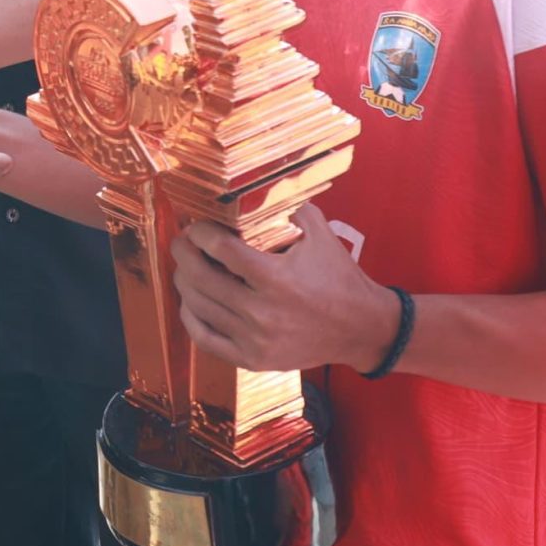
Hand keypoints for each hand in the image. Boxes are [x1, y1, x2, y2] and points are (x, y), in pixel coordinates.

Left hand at [170, 204, 399, 374]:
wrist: (362, 330)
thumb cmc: (340, 279)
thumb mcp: (321, 236)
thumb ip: (292, 207)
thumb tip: (262, 185)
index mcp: (277, 279)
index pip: (221, 250)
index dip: (200, 234)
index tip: (196, 226)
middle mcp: (262, 312)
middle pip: (201, 278)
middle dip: (184, 254)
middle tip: (182, 242)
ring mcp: (255, 340)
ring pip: (198, 306)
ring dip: (185, 282)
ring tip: (186, 266)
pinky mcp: (253, 360)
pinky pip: (205, 338)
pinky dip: (191, 317)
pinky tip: (191, 300)